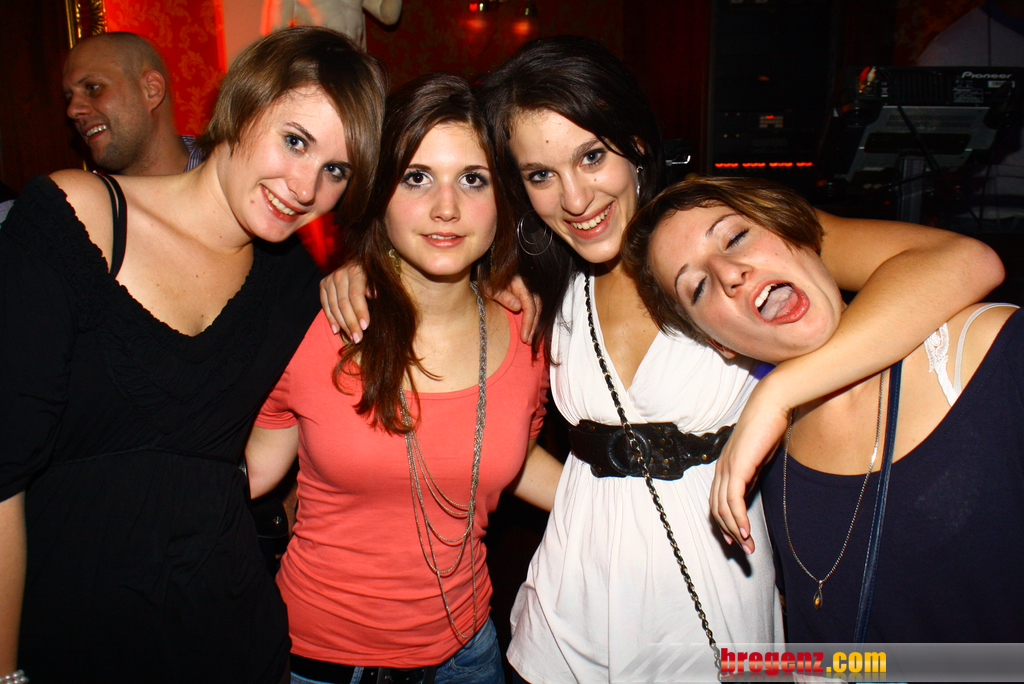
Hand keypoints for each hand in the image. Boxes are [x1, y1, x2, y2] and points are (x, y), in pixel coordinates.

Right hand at [320, 262, 369, 340]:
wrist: (357, 262)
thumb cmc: (372, 274)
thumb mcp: (377, 278)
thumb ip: (376, 287)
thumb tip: (374, 296)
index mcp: (355, 271)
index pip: (356, 296)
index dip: (360, 312)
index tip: (365, 327)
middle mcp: (340, 274)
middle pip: (344, 304)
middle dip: (351, 323)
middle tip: (358, 338)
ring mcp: (329, 280)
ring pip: (334, 307)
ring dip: (342, 325)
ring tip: (351, 337)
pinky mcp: (323, 285)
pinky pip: (325, 306)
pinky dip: (331, 319)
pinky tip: (337, 330)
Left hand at [482, 275, 540, 343]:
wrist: (485, 276)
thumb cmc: (486, 283)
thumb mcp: (490, 290)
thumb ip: (503, 296)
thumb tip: (518, 307)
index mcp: (519, 283)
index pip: (529, 304)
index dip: (528, 322)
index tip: (524, 337)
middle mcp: (526, 286)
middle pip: (537, 308)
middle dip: (533, 326)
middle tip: (528, 342)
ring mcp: (527, 291)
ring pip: (537, 309)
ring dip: (534, 325)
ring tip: (529, 340)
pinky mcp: (526, 296)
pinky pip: (534, 309)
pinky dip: (532, 320)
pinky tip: (529, 331)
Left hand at [709, 379, 791, 553]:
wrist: (769, 406)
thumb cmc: (766, 428)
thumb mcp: (757, 459)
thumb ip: (751, 475)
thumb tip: (749, 490)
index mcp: (724, 468)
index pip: (717, 501)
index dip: (724, 522)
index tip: (735, 537)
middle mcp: (721, 470)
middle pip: (717, 509)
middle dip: (729, 531)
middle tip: (744, 548)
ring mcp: (726, 469)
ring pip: (723, 508)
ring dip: (735, 530)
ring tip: (747, 545)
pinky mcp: (737, 468)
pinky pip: (733, 499)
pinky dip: (738, 518)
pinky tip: (746, 531)